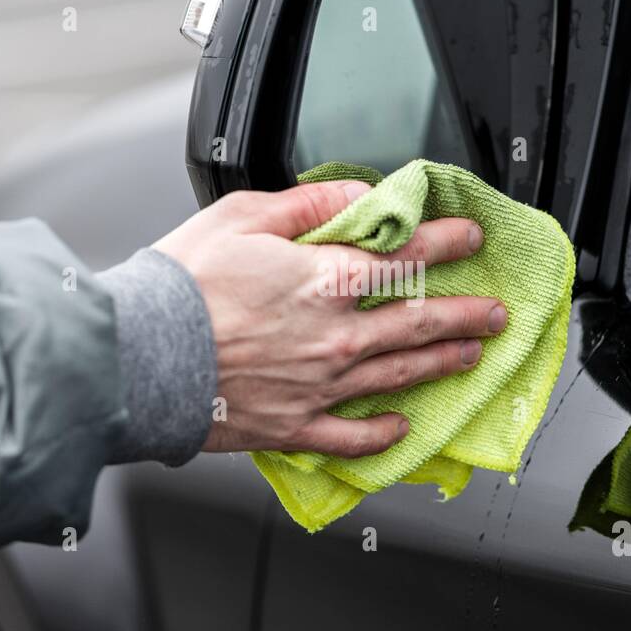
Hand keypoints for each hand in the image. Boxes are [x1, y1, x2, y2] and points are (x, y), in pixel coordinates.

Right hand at [155, 181, 506, 456]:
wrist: (136, 357)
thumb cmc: (179, 285)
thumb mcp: (241, 217)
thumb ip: (308, 203)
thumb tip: (354, 194)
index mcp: (323, 279)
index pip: (404, 258)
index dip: (445, 243)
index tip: (470, 237)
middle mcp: (334, 335)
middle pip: (418, 322)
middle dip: (465, 314)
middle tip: (495, 312)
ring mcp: (319, 385)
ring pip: (399, 374)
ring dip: (442, 363)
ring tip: (470, 356)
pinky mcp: (294, 426)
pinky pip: (352, 437)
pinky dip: (381, 434)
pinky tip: (402, 428)